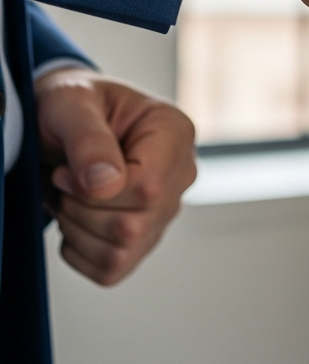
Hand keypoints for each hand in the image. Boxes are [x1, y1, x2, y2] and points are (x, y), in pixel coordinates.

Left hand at [35, 68, 196, 285]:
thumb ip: (89, 140)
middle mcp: (181, 173)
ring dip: (76, 230)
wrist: (63, 121)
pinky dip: (79, 251)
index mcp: (176, 133)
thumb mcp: (72, 104)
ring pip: (121, 252)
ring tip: (71, 195)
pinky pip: (111, 269)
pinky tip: (78, 215)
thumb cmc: (73, 105)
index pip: (148, 188)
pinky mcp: (144, 238)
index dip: (94, 192)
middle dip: (79, 210)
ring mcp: (165, 209)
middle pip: (132, 226)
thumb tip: (107, 185)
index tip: (65, 170)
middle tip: (63, 179)